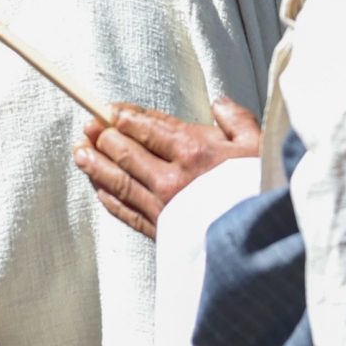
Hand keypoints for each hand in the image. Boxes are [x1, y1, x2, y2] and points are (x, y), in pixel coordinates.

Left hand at [71, 94, 262, 238]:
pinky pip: (126, 211)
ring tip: (80, 152)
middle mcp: (171, 177)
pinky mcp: (161, 231)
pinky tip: (99, 189)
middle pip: (127, 152)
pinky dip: (109, 198)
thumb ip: (236, 120)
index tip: (110, 110)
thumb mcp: (259, 146)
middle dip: (104, 136)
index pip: (148, 127)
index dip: (124, 117)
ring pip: (119, 181)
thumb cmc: (263, 190)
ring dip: (96, 165)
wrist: (265, 242)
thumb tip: (219, 104)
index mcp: (193, 151)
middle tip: (87, 126)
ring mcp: (162, 206)